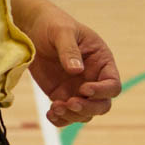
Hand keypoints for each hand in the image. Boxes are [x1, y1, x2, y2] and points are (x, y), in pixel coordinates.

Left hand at [12, 0, 121, 126]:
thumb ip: (70, 50)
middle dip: (88, 108)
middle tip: (70, 103)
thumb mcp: (62, 32)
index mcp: (101, 61)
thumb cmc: (53, 24)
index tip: (84, 88)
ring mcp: (77, 89)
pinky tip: (50, 113)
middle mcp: (93, 78)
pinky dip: (60, 119)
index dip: (102, 91)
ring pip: (84, 114)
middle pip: (102, 104)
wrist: (32, 29)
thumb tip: (77, 71)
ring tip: (55, 107)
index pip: (112, 84)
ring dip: (72, 115)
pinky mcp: (61, 95)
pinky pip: (66, 115)